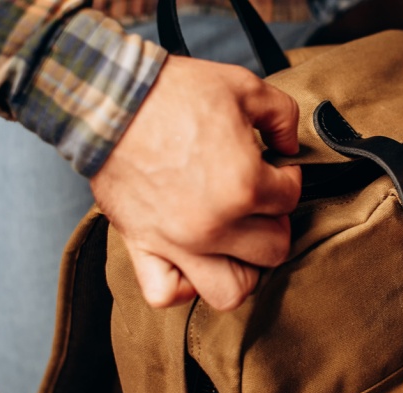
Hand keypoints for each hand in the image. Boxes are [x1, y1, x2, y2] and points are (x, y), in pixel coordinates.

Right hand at [90, 55, 301, 310]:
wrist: (111, 98)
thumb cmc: (173, 93)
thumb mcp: (246, 87)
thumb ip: (283, 117)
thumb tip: (290, 147)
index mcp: (245, 186)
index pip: (291, 199)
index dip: (288, 177)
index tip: (274, 167)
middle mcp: (215, 225)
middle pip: (274, 250)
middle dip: (273, 222)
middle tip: (259, 201)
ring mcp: (177, 243)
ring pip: (231, 291)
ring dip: (240, 267)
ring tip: (236, 239)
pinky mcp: (142, 247)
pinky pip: (167, 294)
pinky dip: (183, 284)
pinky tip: (192, 258)